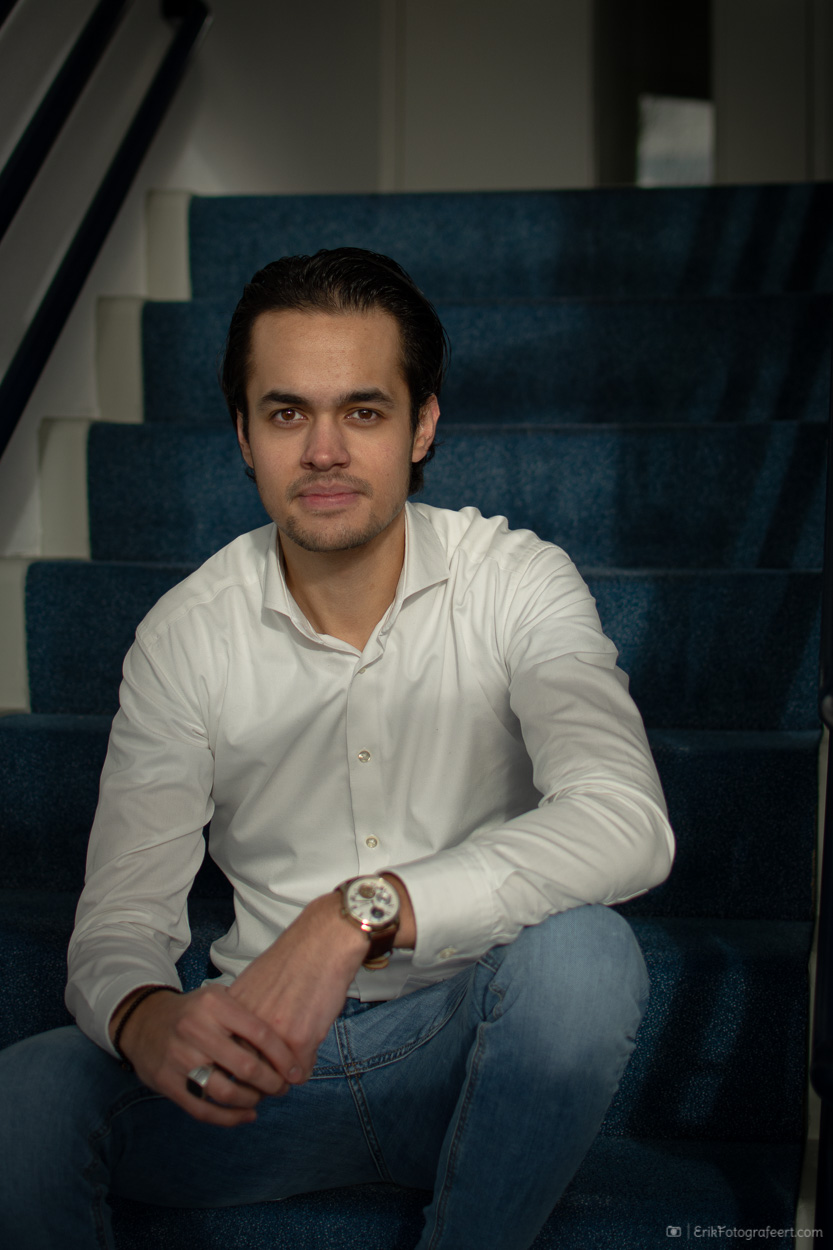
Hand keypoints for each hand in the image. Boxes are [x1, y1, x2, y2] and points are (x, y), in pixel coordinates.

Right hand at [113, 983, 301, 1126]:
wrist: (143, 1020)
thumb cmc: (193, 1011)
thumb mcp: (217, 997)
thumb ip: (247, 1013)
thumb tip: (290, 1042)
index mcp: (214, 1005)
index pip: (260, 1033)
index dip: (283, 1057)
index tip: (296, 1071)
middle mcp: (195, 1030)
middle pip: (246, 1066)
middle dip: (272, 1083)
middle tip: (283, 1087)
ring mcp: (179, 1058)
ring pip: (225, 1092)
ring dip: (251, 1100)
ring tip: (262, 1098)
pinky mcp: (166, 1082)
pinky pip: (202, 1109)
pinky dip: (229, 1118)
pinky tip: (246, 1115)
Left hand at [228, 892, 368, 1079]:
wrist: (323, 941)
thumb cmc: (293, 959)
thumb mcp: (254, 984)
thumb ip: (245, 1015)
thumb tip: (243, 1044)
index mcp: (231, 1012)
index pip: (224, 1058)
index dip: (238, 1070)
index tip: (250, 1072)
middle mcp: (245, 1027)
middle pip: (246, 1074)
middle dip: (260, 1082)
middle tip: (273, 1079)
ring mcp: (271, 1036)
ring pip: (275, 1079)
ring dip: (284, 1078)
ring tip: (293, 1066)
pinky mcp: (299, 1040)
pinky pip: (300, 1073)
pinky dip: (306, 1067)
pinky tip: (310, 1048)